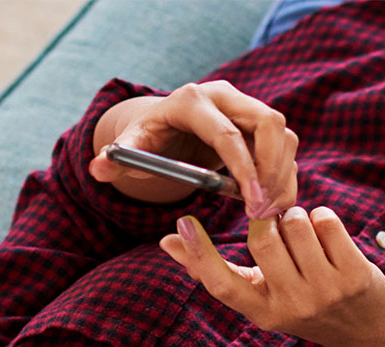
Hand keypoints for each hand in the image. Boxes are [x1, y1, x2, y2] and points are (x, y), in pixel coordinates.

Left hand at [89, 82, 297, 216]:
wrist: (163, 129)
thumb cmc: (146, 143)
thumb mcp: (130, 151)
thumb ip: (114, 161)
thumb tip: (99, 167)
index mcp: (191, 101)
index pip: (227, 132)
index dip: (242, 167)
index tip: (249, 202)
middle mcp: (225, 96)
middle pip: (269, 123)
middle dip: (271, 170)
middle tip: (262, 211)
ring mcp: (246, 106)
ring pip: (284, 135)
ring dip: (281, 176)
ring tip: (266, 213)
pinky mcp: (259, 123)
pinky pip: (285, 147)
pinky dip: (284, 177)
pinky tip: (271, 206)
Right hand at [160, 207, 384, 346]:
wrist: (366, 328)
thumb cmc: (301, 302)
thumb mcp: (259, 295)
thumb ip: (216, 270)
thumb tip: (167, 240)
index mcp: (261, 313)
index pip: (220, 284)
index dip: (197, 253)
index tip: (182, 221)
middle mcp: (290, 307)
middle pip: (261, 239)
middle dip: (269, 220)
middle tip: (278, 224)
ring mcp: (323, 293)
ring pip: (295, 224)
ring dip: (298, 218)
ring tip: (305, 236)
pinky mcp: (353, 275)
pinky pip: (326, 222)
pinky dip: (323, 218)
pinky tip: (327, 234)